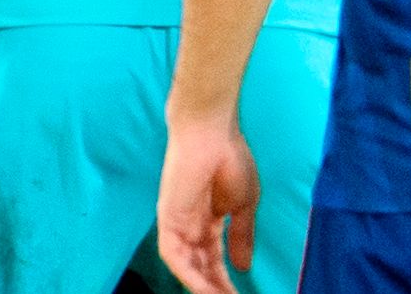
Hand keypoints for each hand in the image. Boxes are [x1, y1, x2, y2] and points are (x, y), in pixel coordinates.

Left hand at [157, 117, 259, 293]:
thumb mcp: (243, 205)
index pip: (213, 259)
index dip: (225, 279)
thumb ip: (241, 237)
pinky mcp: (167, 218)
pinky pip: (173, 255)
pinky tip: (205, 288)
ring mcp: (176, 222)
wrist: (213, 131)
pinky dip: (188, 274)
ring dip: (203, 286)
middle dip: (215, 287)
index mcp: (206, 220)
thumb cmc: (230, 157)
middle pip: (200, 267)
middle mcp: (189, 225)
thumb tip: (243, 267)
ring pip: (186, 266)